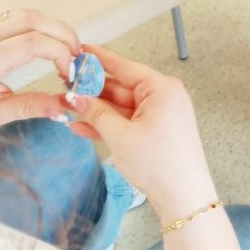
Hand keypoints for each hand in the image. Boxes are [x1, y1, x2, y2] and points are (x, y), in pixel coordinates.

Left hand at [0, 10, 80, 134]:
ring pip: (26, 14)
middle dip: (62, 34)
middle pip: (31, 20)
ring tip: (68, 47)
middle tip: (77, 53)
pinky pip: (17, 17)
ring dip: (53, 27)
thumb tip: (64, 106)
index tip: (69, 70)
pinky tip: (50, 41)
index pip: (30, 43)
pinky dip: (40, 26)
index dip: (58, 52)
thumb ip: (31, 107)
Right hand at [67, 45, 214, 222]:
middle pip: (121, 87)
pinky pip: (128, 121)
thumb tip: (76, 97)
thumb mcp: (121, 136)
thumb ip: (96, 113)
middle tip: (65, 86)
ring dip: (96, 110)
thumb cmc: (162, 165)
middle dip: (92, 90)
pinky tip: (81, 127)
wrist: (184, 198)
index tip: (80, 51)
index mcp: (162, 89)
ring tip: (67, 107)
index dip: (99, 59)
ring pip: (121, 106)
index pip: (124, 67)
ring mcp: (160, 115)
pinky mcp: (156, 131)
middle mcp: (164, 97)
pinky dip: (108, 125)